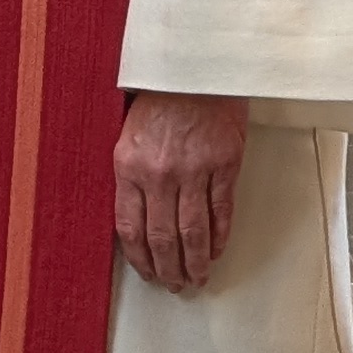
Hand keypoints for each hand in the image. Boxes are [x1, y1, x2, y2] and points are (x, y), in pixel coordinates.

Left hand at [112, 91, 245, 294]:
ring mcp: (194, 170)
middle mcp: (159, 173)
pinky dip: (219, 237)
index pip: (130, 228)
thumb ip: (130, 175)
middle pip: (162, 237)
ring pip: (193, 232)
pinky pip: (221, 212)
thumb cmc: (160, 98)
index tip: (147, 273)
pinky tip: (216, 251)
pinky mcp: (224, 165)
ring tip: (197, 279)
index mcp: (128, 166)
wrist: (193, 67)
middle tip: (174, 286)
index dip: (139, 258)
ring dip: (195, 262)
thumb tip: (135, 220)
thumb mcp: (129, 134)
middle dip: (168, 269)